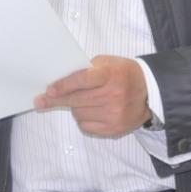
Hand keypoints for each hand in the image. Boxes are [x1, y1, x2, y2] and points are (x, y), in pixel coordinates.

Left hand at [35, 55, 149, 135]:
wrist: (149, 92)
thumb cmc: (122, 73)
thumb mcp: (106, 63)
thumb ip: (85, 70)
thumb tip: (59, 81)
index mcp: (111, 75)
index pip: (82, 80)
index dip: (64, 85)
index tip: (49, 90)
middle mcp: (113, 95)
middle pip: (77, 100)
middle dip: (56, 99)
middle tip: (41, 101)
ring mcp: (114, 114)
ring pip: (79, 113)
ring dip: (74, 107)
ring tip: (82, 101)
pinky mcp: (114, 128)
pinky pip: (86, 126)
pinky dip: (82, 119)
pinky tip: (90, 111)